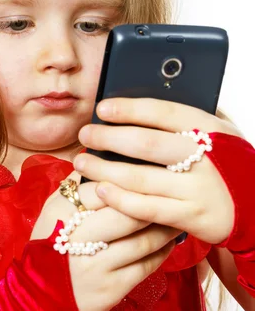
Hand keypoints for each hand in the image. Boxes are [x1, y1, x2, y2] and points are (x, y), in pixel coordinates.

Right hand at [30, 171, 180, 310]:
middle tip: (172, 191)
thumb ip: (75, 185)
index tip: (148, 172)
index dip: (127, 179)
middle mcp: (77, 237)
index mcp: (61, 212)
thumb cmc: (50, 241)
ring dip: (163, 227)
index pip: (102, 188)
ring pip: (141, 240)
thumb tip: (102, 158)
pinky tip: (168, 243)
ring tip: (175, 215)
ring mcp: (95, 264)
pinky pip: (145, 266)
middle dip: (152, 201)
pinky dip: (161, 252)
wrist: (41, 294)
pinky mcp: (110, 288)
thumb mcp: (52, 209)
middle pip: (126, 213)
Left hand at [75, 97, 240, 245]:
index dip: (129, 109)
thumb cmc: (228, 162)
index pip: (163, 112)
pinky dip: (120, 200)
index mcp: (207, 128)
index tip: (101, 108)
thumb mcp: (220, 132)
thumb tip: (153, 95)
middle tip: (84, 134)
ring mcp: (197, 188)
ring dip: (105, 169)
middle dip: (109, 138)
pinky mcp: (191, 215)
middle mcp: (203, 156)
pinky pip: (148, 209)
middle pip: (146, 143)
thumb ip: (191, 116)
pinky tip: (100, 191)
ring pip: (142, 177)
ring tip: (82, 161)